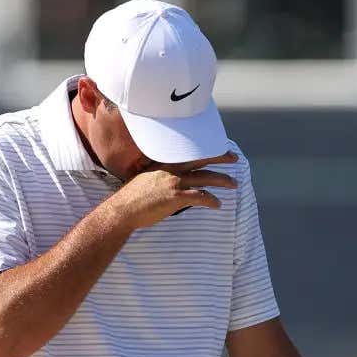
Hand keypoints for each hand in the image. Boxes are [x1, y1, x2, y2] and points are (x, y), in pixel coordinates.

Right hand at [105, 153, 237, 229]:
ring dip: (222, 180)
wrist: (122, 210)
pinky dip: (211, 200)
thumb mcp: (146, 179)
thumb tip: (172, 182)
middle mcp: (170, 168)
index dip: (204, 149)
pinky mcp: (175, 196)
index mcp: (163, 162)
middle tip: (234, 157)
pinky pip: (200, 196)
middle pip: (201, 158)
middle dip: (220, 156)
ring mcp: (173, 181)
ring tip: (234, 184)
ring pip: (205, 177)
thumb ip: (161, 177)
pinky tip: (218, 204)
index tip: (216, 147)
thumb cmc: (132, 198)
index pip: (188, 151)